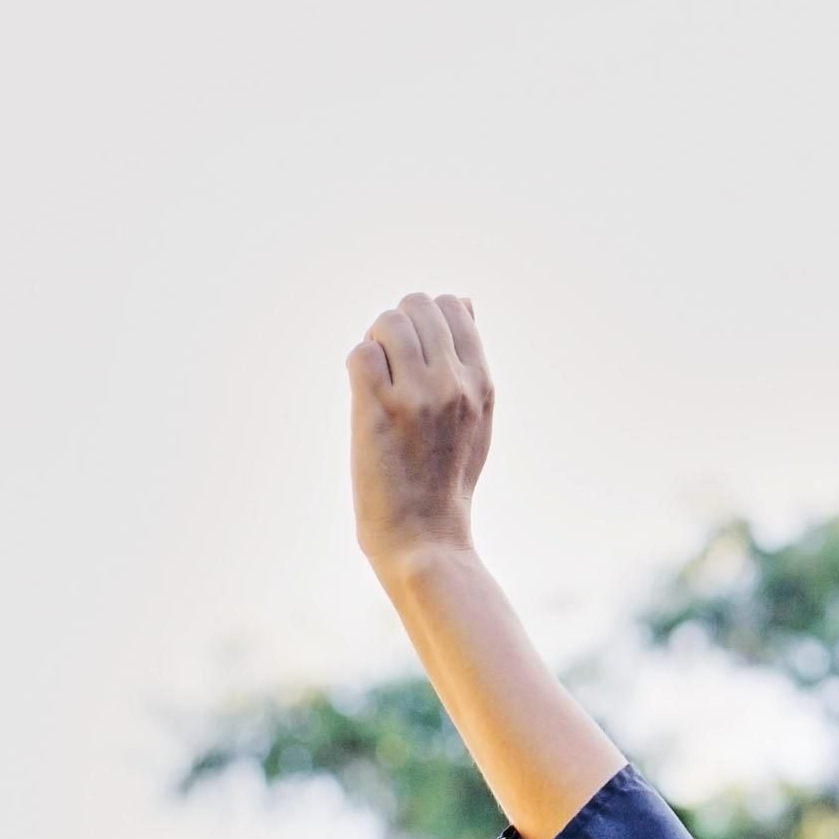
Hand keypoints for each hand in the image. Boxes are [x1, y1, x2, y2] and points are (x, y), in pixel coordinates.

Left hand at [346, 292, 492, 573]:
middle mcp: (453, 382)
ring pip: (387, 322)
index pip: (454, 306)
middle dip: (396, 326)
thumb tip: (465, 302)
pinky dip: (358, 366)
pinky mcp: (379, 408)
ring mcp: (417, 394)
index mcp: (481, 383)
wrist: (426, 536)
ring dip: (374, 343)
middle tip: (390, 366)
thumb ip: (470, 361)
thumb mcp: (478, 417)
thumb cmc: (447, 480)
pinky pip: (360, 353)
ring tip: (377, 379)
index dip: (426, 318)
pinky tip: (364, 396)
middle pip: (417, 305)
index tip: (415, 352)